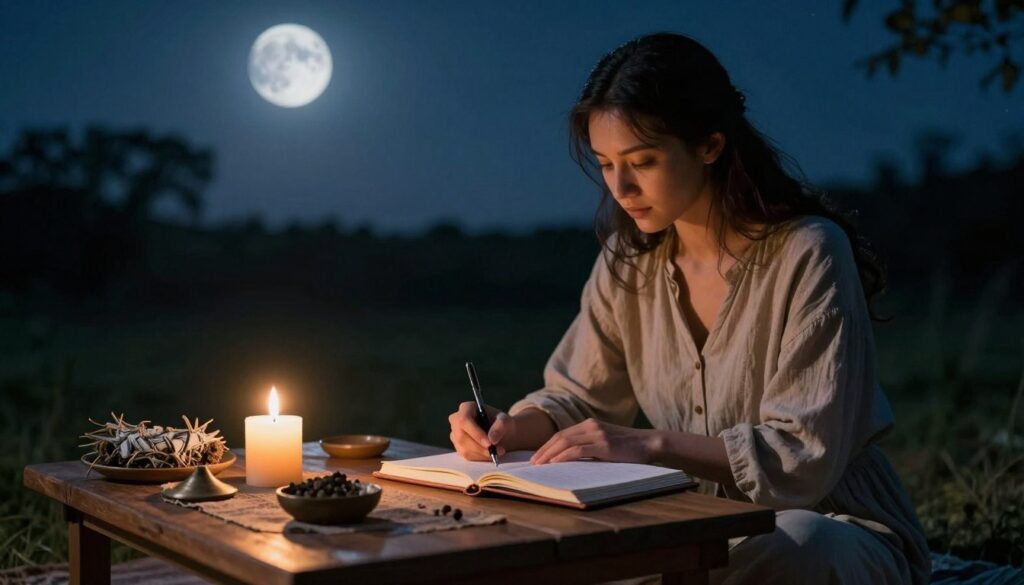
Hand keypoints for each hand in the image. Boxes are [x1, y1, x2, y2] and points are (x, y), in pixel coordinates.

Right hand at [448, 401, 516, 461]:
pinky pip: (467, 455)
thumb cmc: (502, 424)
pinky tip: (491, 454)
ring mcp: (455, 434)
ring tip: (498, 452)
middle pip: (462, 436)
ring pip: (464, 448)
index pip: (464, 420)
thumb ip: (501, 426)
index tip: (489, 443)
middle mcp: (456, 420)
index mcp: (466, 408)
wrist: (501, 434)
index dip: (475, 433)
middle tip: (496, 452)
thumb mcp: (506, 421)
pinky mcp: (458, 447)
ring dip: (482, 453)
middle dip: (480, 447)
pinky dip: (481, 457)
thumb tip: (492, 439)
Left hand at [529, 418, 657, 464]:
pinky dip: (563, 457)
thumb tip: (569, 460)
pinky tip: (555, 463)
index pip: (562, 434)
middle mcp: (591, 425)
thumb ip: (589, 447)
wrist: (650, 443)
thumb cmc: (629, 448)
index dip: (546, 446)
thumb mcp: (605, 443)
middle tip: (532, 463)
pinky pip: (578, 450)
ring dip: (549, 454)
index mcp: (589, 424)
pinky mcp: (603, 445)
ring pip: (565, 442)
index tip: (536, 457)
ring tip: (539, 465)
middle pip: (559, 437)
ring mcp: (597, 434)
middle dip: (543, 450)